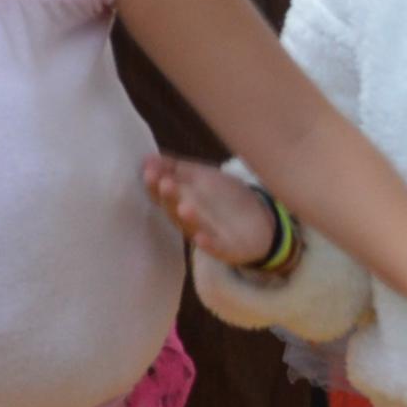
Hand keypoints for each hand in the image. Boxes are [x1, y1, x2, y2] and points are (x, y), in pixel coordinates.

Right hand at [141, 154, 278, 267]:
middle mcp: (189, 219)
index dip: (154, 184)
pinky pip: (214, 247)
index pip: (162, 193)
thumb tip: (146, 158)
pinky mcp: (225, 249)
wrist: (260, 222)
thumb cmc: (225, 197)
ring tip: (183, 207)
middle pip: (174, 210)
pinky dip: (207, 244)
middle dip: (169, 197)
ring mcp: (206, 234)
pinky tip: (201, 238)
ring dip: (187, 218)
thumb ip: (176, 168)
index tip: (148, 171)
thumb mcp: (202, 176)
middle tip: (163, 183)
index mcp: (181, 201)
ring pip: (192, 227)